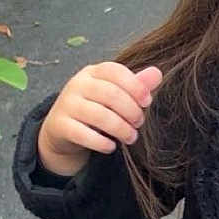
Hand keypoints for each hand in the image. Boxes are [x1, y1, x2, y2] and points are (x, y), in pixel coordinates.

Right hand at [37, 61, 162, 176]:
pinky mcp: (60, 125)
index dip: (135, 86)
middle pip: (111, 94)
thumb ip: (136, 85)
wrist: (61, 130)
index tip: (147, 101)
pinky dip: (101, 142)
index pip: (115, 71)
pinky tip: (111, 147)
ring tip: (131, 137)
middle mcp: (77, 84)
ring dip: (121, 129)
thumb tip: (158, 73)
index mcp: (92, 72)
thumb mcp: (114, 94)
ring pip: (99, 115)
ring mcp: (67, 104)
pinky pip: (83, 134)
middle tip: (139, 123)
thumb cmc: (95, 108)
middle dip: (131, 111)